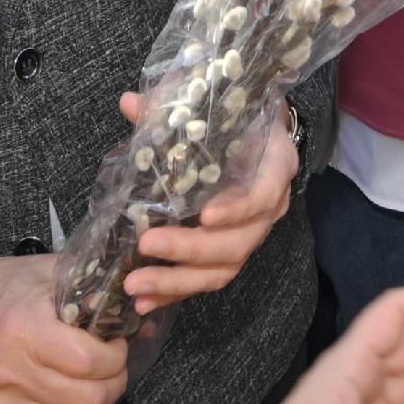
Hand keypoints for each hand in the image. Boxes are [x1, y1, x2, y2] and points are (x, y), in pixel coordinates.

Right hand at [0, 251, 129, 403]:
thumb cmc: (3, 288)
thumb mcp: (47, 273)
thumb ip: (92, 287)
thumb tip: (139, 307)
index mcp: (24, 330)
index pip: (90, 362)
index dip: (116, 357)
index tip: (117, 344)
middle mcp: (10, 372)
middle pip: (88, 401)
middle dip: (115, 385)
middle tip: (115, 368)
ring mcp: (1, 403)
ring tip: (101, 387)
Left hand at [123, 92, 296, 312]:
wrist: (255, 129)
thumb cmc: (234, 116)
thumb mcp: (211, 104)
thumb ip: (171, 106)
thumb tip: (129, 103)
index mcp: (274, 165)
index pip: (265, 193)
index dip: (239, 208)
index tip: (207, 216)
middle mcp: (269, 206)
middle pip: (239, 242)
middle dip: (191, 250)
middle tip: (148, 245)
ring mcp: (250, 233)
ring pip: (224, 269)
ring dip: (178, 281)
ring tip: (137, 286)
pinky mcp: (229, 252)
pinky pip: (207, 278)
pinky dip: (175, 291)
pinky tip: (144, 299)